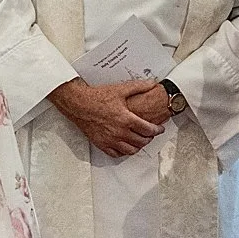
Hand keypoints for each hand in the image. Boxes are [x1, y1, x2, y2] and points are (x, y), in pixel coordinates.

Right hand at [48, 78, 165, 158]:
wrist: (79, 104)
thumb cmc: (97, 97)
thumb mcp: (120, 89)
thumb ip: (139, 87)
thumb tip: (152, 84)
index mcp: (126, 119)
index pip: (148, 130)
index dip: (157, 130)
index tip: (159, 129)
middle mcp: (119, 132)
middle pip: (141, 141)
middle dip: (149, 138)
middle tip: (151, 134)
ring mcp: (110, 140)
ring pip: (131, 150)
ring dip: (138, 146)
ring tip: (140, 140)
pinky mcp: (101, 144)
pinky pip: (116, 154)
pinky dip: (124, 152)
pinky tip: (125, 146)